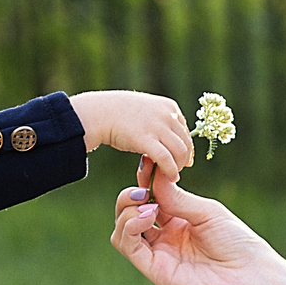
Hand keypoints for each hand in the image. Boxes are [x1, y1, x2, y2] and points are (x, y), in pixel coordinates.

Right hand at [71, 90, 193, 183]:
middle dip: (183, 159)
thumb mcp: (146, 110)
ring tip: (171, 175)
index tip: (181, 160)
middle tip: (176, 170)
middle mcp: (167, 114)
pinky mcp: (146, 139)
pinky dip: (171, 171)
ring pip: (180, 152)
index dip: (186, 148)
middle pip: (186, 142)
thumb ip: (160, 121)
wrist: (99, 113)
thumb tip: (170, 135)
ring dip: (178, 167)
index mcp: (169, 106)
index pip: (186, 132)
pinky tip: (170, 178)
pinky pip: (166, 159)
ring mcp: (157, 126)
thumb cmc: (118, 113)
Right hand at [110, 173, 285, 284]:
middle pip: (129, 215)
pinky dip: (129, 227)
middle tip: (142, 187)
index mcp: (178, 223)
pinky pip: (129, 247)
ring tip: (147, 205)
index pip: (147, 200)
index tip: (147, 166)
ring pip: (122, 232)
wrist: (252, 276)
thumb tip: (152, 176)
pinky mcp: (157, 272)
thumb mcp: (206, 212)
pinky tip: (147, 215)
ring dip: (126, 212)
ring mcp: (160, 256)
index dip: (143, 183)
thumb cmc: (238, 242)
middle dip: (129, 196)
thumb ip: (176, 197)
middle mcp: (165, 240)